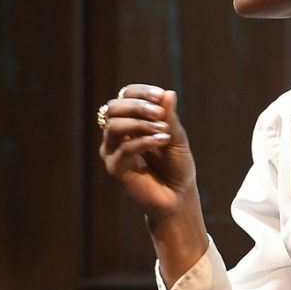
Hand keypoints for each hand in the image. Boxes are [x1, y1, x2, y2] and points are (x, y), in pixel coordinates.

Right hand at [98, 84, 195, 219]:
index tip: (161, 96)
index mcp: (131, 121)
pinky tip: (163, 140)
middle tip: (160, 113)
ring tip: (163, 129)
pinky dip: (144, 141)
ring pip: (114, 126)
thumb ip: (169, 117)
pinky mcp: (115, 168)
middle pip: (114, 107)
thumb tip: (168, 93)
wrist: (178, 196)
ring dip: (140, 122)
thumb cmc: (176, 165)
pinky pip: (124, 149)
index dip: (141, 92)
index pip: (125, 95)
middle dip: (138, 106)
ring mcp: (113, 151)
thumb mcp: (177, 137)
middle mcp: (117, 134)